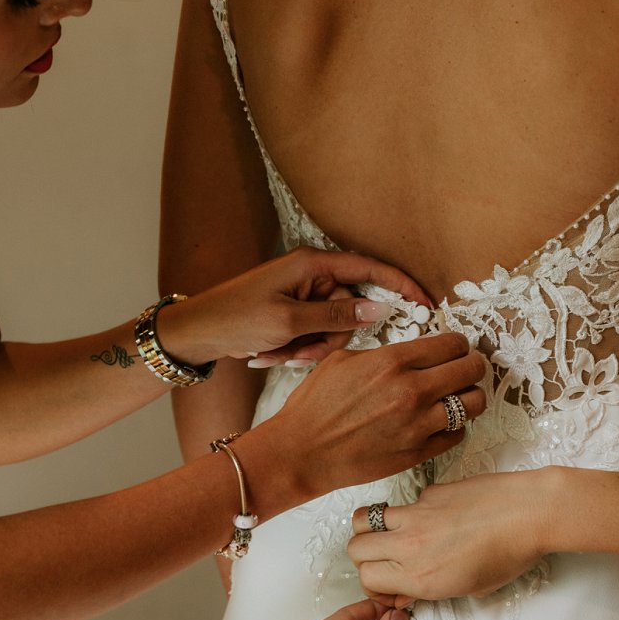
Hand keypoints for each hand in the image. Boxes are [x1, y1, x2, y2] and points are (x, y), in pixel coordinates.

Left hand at [157, 246, 431, 365]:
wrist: (193, 333)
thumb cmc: (234, 318)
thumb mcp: (289, 322)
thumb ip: (338, 317)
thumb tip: (379, 310)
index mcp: (312, 265)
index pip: (369, 269)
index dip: (400, 284)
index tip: (425, 303)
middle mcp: (311, 276)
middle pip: (350, 309)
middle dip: (330, 338)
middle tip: (301, 354)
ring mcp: (302, 296)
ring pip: (333, 328)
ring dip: (310, 348)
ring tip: (277, 354)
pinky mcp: (294, 314)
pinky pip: (314, 335)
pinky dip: (297, 349)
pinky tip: (269, 354)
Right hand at [268, 333, 486, 498]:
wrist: (301, 452)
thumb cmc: (315, 406)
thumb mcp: (342, 360)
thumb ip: (383, 353)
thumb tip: (409, 352)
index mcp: (393, 361)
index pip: (452, 344)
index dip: (458, 344)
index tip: (456, 349)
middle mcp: (412, 391)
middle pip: (471, 369)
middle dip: (472, 366)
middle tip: (466, 369)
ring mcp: (418, 425)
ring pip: (474, 404)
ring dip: (471, 397)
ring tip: (459, 397)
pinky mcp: (418, 453)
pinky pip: (458, 435)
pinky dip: (455, 427)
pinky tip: (441, 422)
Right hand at [348, 470, 550, 605]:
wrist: (529, 512)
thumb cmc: (510, 553)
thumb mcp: (471, 587)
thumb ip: (430, 590)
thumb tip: (406, 590)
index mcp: (421, 576)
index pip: (367, 578)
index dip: (374, 585)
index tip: (389, 586)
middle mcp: (411, 544)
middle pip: (355, 548)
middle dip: (364, 557)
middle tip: (384, 560)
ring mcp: (417, 514)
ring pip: (365, 517)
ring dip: (372, 529)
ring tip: (390, 535)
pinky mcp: (429, 492)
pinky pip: (405, 503)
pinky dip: (410, 513)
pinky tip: (435, 518)